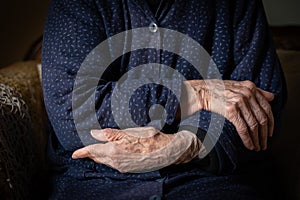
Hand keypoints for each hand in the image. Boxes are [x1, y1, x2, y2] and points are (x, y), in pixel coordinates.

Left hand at [72, 127, 203, 172]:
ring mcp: (123, 167)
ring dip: (99, 157)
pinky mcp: (129, 169)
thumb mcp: (130, 131)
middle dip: (90, 154)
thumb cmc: (150, 138)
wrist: (167, 152)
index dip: (83, 152)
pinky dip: (108, 160)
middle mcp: (116, 161)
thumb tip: (94, 133)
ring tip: (95, 152)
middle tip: (83, 151)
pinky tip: (110, 156)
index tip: (74, 154)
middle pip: (98, 158)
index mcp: (114, 150)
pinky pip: (114, 165)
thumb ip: (111, 133)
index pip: (93, 151)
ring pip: (106, 162)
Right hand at [181, 80, 273, 150]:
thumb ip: (256, 91)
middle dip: (265, 134)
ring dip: (257, 139)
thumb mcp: (238, 86)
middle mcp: (247, 93)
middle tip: (265, 144)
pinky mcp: (231, 110)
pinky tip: (249, 145)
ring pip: (254, 125)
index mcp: (250, 87)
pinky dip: (248, 139)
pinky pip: (243, 128)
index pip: (267, 108)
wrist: (200, 92)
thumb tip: (272, 97)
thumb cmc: (217, 90)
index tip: (270, 133)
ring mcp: (239, 101)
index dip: (271, 123)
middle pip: (262, 118)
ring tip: (257, 147)